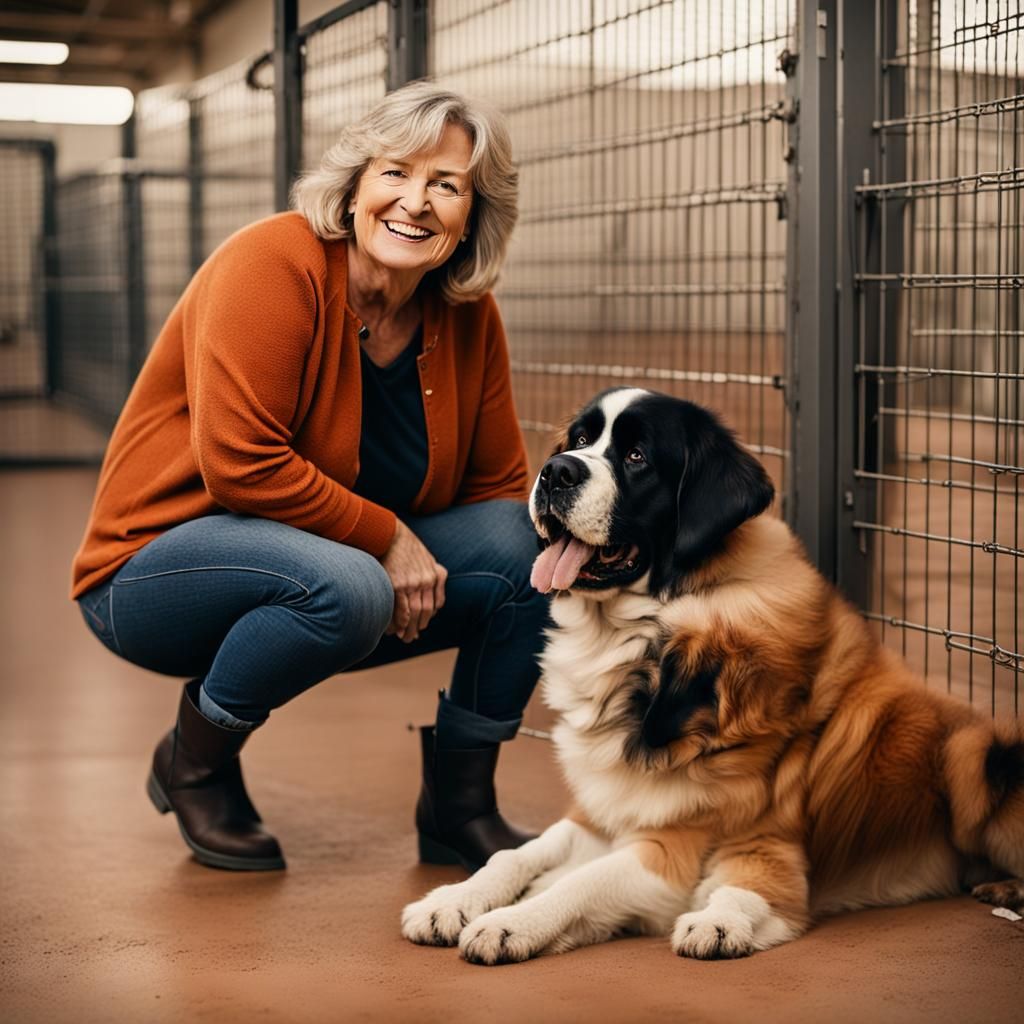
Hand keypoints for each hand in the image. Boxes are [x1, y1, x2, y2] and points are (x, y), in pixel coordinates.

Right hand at [380, 519, 446, 642]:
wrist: (390, 532)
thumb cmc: (406, 545)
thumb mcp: (428, 557)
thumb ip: (435, 574)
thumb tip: (436, 597)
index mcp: (436, 575)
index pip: (435, 605)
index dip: (427, 619)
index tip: (419, 627)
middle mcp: (428, 580)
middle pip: (425, 612)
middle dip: (418, 628)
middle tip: (410, 638)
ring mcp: (413, 583)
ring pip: (414, 614)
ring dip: (408, 629)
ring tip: (401, 637)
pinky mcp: (398, 584)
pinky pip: (401, 609)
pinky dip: (398, 622)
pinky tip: (393, 629)